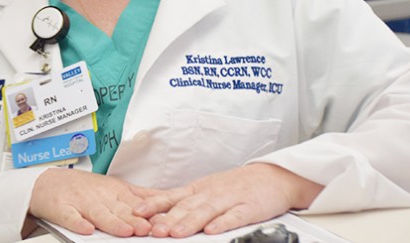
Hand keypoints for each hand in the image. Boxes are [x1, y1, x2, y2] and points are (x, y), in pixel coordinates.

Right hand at [28, 167, 157, 236]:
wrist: (48, 182)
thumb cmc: (85, 187)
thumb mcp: (116, 187)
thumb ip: (140, 195)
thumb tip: (169, 199)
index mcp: (115, 191)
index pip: (135, 202)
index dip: (149, 211)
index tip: (163, 220)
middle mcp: (100, 195)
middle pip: (120, 209)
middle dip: (136, 219)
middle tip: (149, 229)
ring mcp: (81, 202)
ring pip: (99, 214)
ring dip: (113, 223)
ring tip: (126, 232)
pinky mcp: (62, 209)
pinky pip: (71, 217)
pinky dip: (78, 223)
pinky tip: (86, 230)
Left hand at [135, 163, 322, 237]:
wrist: (272, 177)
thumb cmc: (236, 186)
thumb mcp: (207, 189)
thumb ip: (185, 201)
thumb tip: (156, 211)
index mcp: (199, 189)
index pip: (173, 196)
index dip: (155, 204)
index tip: (137, 211)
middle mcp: (211, 192)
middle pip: (187, 206)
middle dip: (169, 218)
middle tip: (153, 229)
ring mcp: (229, 199)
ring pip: (207, 211)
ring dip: (190, 222)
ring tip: (176, 233)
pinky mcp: (248, 207)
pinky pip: (234, 216)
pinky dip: (223, 222)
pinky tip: (213, 230)